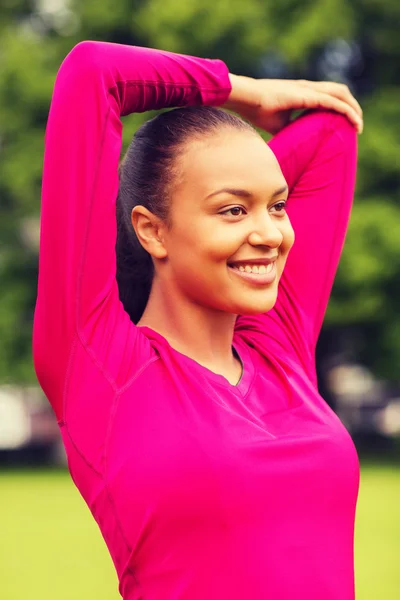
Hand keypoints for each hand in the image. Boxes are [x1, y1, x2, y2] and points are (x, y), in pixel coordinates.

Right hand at [223, 74, 362, 134]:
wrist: (247, 99)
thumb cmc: (258, 111)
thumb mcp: (278, 125)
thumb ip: (291, 131)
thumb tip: (296, 146)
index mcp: (302, 92)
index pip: (328, 96)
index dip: (340, 107)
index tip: (346, 124)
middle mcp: (308, 87)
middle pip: (339, 91)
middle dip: (352, 106)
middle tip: (357, 125)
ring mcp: (309, 89)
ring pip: (341, 94)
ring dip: (353, 108)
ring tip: (359, 125)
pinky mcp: (308, 96)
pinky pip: (334, 103)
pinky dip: (347, 111)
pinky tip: (354, 121)